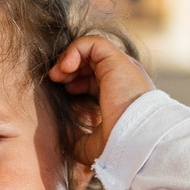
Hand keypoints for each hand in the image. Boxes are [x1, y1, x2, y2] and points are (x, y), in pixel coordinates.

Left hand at [51, 35, 155, 169]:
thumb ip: (80, 140)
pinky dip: (74, 49)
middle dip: (69, 68)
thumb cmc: (118, 146)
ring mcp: (121, 67)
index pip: (95, 78)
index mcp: (121, 94)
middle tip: (55, 81)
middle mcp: (123, 78)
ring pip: (91, 49)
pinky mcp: (116, 60)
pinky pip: (92, 43)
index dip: (76, 82)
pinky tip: (65, 68)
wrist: (134, 142)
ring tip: (58, 74)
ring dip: (69, 57)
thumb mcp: (93, 145)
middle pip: (91, 62)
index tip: (65, 94)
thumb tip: (69, 141)